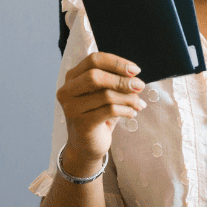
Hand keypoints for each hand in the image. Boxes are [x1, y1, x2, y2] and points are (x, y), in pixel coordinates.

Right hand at [56, 52, 145, 174]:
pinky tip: (132, 114)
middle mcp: (67, 91)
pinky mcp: (82, 124)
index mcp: (72, 78)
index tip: (135, 70)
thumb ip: (115, 82)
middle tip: (140, 86)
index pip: (94, 60)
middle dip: (122, 80)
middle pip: (95, 76)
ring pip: (106, 95)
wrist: (87, 146)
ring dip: (128, 98)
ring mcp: (72, 108)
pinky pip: (110, 111)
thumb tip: (134, 77)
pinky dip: (126, 110)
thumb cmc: (97, 115)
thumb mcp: (104, 94)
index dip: (116, 62)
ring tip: (138, 103)